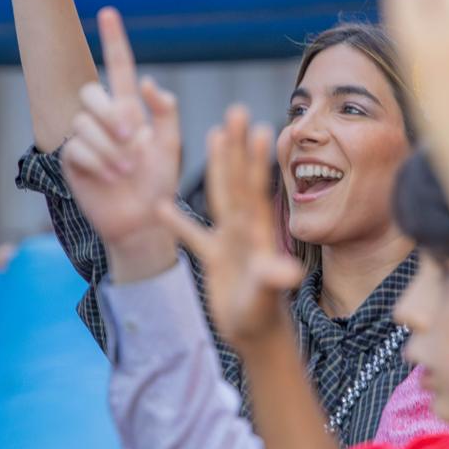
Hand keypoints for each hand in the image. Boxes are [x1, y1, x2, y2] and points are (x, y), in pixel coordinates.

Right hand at [62, 8, 181, 272]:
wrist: (142, 222)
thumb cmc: (159, 184)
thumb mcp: (171, 145)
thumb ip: (165, 111)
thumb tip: (147, 81)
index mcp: (131, 109)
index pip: (119, 67)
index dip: (113, 40)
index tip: (108, 13)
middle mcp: (104, 119)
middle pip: (93, 93)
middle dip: (113, 115)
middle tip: (135, 141)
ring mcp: (85, 138)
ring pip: (85, 122)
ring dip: (110, 147)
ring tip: (126, 170)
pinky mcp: (71, 160)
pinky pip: (76, 147)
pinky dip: (98, 161)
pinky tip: (110, 177)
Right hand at [156, 107, 301, 347]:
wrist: (258, 337)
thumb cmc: (262, 317)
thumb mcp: (265, 296)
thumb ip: (271, 279)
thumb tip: (288, 271)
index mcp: (254, 232)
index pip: (253, 187)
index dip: (254, 157)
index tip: (259, 125)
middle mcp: (243, 230)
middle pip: (237, 180)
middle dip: (237, 146)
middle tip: (237, 110)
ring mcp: (229, 242)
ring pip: (221, 196)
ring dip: (218, 166)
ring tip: (214, 134)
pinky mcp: (215, 259)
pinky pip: (193, 236)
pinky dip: (178, 222)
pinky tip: (160, 207)